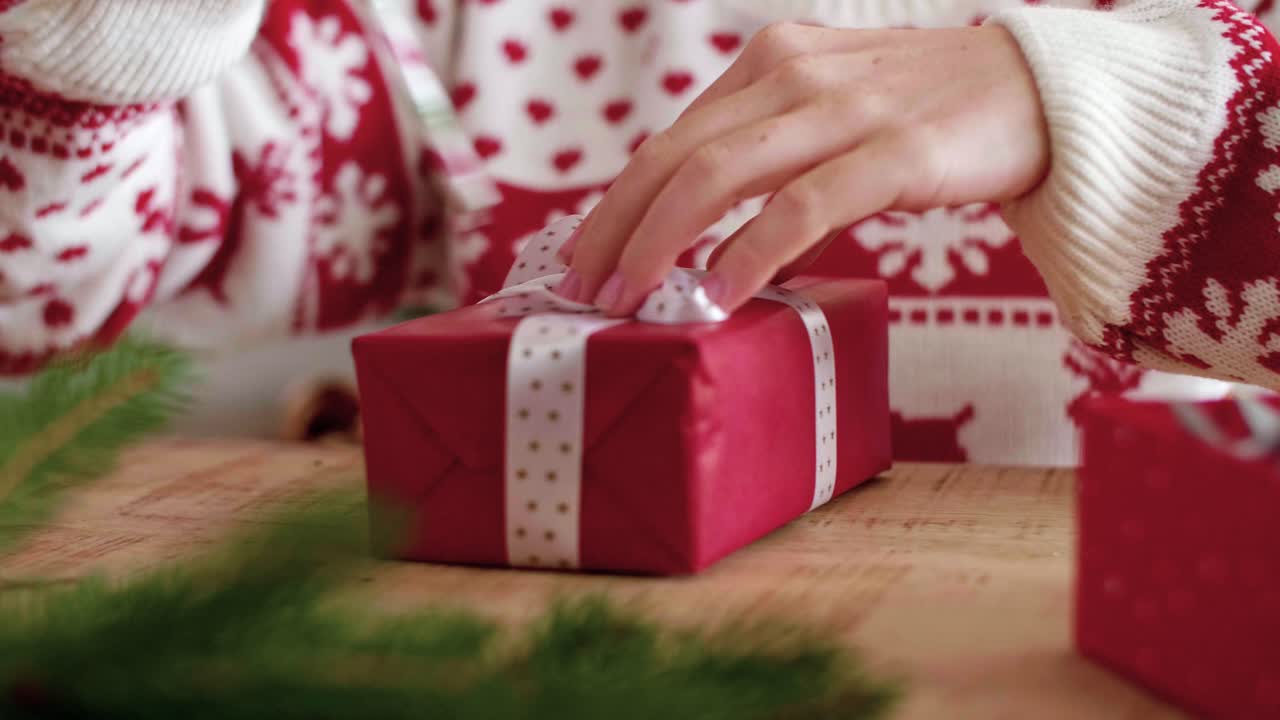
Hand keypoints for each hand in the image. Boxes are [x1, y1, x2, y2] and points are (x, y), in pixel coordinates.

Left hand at [555, 22, 1049, 315]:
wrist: (1043, 90)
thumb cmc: (928, 111)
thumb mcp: (831, 114)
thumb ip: (770, 160)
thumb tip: (715, 245)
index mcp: (769, 65)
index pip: (669, 141)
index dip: (615, 204)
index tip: (582, 259)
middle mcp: (791, 77)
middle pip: (672, 158)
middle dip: (615, 229)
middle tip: (580, 291)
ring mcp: (843, 112)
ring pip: (719, 176)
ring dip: (659, 244)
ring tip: (627, 300)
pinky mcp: (895, 155)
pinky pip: (801, 207)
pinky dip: (749, 254)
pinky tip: (718, 296)